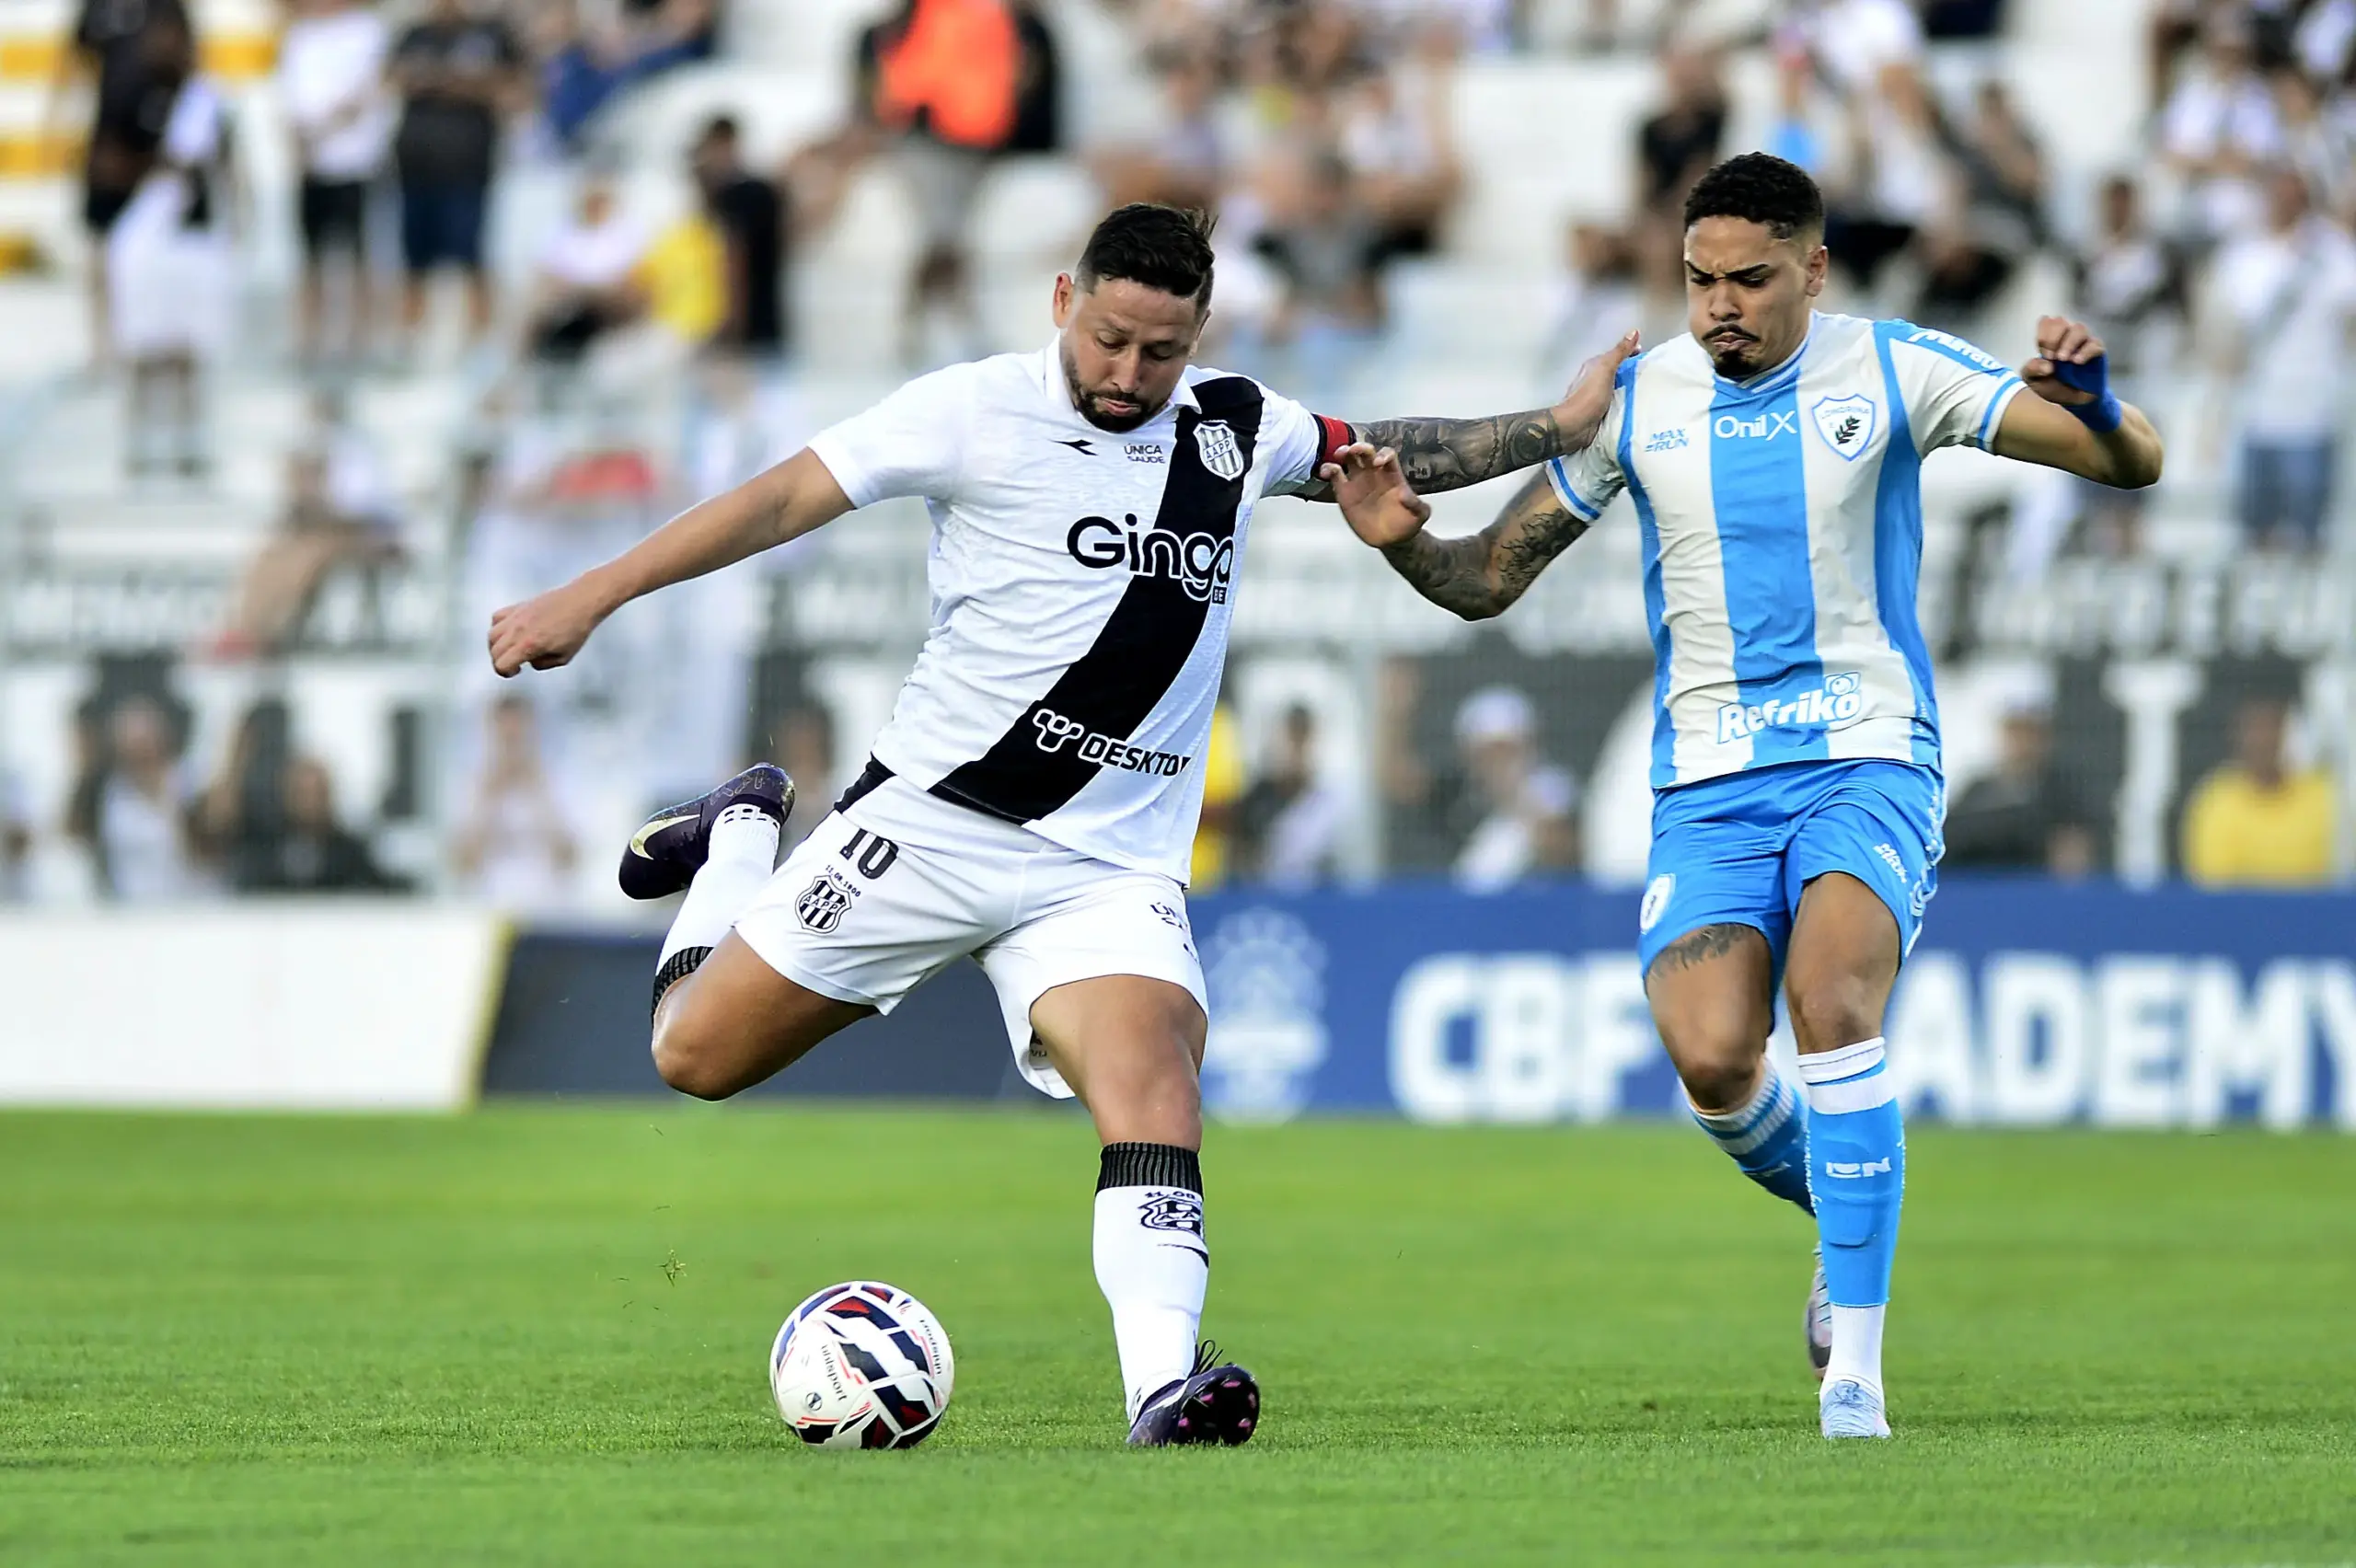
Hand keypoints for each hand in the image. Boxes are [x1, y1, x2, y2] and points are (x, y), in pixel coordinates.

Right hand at [488, 580, 607, 675]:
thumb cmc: (576, 630)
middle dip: (502, 662)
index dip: (506, 672)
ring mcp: (516, 616)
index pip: (501, 664)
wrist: (581, 602)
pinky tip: (511, 632)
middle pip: (494, 652)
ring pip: (491, 635)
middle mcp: (518, 630)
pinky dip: (499, 628)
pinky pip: (496, 618)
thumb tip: (528, 661)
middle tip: (516, 663)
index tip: (517, 671)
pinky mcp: (518, 606)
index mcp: (529, 645)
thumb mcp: (563, 658)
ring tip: (512, 649)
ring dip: (497, 646)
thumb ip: (542, 664)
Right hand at [1320, 442, 1431, 548]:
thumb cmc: (1408, 523)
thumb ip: (1417, 506)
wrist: (1393, 539)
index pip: (1387, 454)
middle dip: (1359, 447)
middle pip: (1365, 452)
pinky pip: (1335, 476)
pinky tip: (1324, 472)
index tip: (1378, 463)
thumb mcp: (1420, 515)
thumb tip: (1406, 496)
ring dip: (1342, 452)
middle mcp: (1374, 474)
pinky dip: (1328, 470)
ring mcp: (1358, 482)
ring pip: (1348, 459)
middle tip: (1352, 451)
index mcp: (1392, 474)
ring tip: (1337, 456)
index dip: (1382, 454)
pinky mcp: (1345, 493)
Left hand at [1551, 329, 1641, 450]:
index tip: (1648, 356)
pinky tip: (1640, 405)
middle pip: (1618, 372)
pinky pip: (1618, 403)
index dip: (1631, 353)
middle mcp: (1595, 379)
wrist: (1575, 425)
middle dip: (1634, 372)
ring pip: (1619, 388)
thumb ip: (1619, 352)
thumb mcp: (1605, 369)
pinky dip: (1628, 402)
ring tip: (1651, 390)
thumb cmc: (1589, 395)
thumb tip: (1634, 331)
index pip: (1616, 355)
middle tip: (1653, 374)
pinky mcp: (1601, 412)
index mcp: (1594, 366)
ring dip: (1632, 388)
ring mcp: (1597, 397)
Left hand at [2022, 315, 2106, 408]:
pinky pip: (2094, 344)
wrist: (2070, 402)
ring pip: (2079, 329)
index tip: (2044, 354)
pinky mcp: (2097, 351)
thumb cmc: (2050, 386)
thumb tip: (2047, 365)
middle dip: (2053, 338)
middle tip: (2051, 357)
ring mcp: (2083, 342)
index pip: (2046, 322)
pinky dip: (2085, 352)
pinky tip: (2077, 362)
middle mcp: (2066, 335)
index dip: (2043, 335)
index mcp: (2049, 338)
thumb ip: (2032, 369)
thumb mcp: (2033, 380)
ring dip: (2069, 343)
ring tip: (2063, 360)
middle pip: (2060, 321)